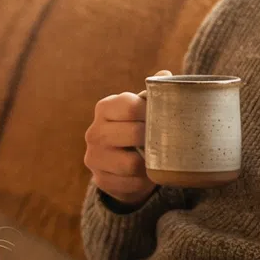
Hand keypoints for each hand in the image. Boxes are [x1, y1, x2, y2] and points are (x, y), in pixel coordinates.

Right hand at [84, 89, 153, 206]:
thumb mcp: (142, 109)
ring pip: (132, 163)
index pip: (130, 105)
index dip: (151, 112)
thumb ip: (153, 93)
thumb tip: (165, 76)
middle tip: (164, 141)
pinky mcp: (100, 181)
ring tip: (155, 159)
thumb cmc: (137, 129)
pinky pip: (130, 184)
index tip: (164, 118)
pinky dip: (142, 182)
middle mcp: (94, 131)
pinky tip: (145, 175)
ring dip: (148, 164)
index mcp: (105, 108)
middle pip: (134, 133)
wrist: (121, 166)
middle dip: (153, 139)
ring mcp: (94, 157)